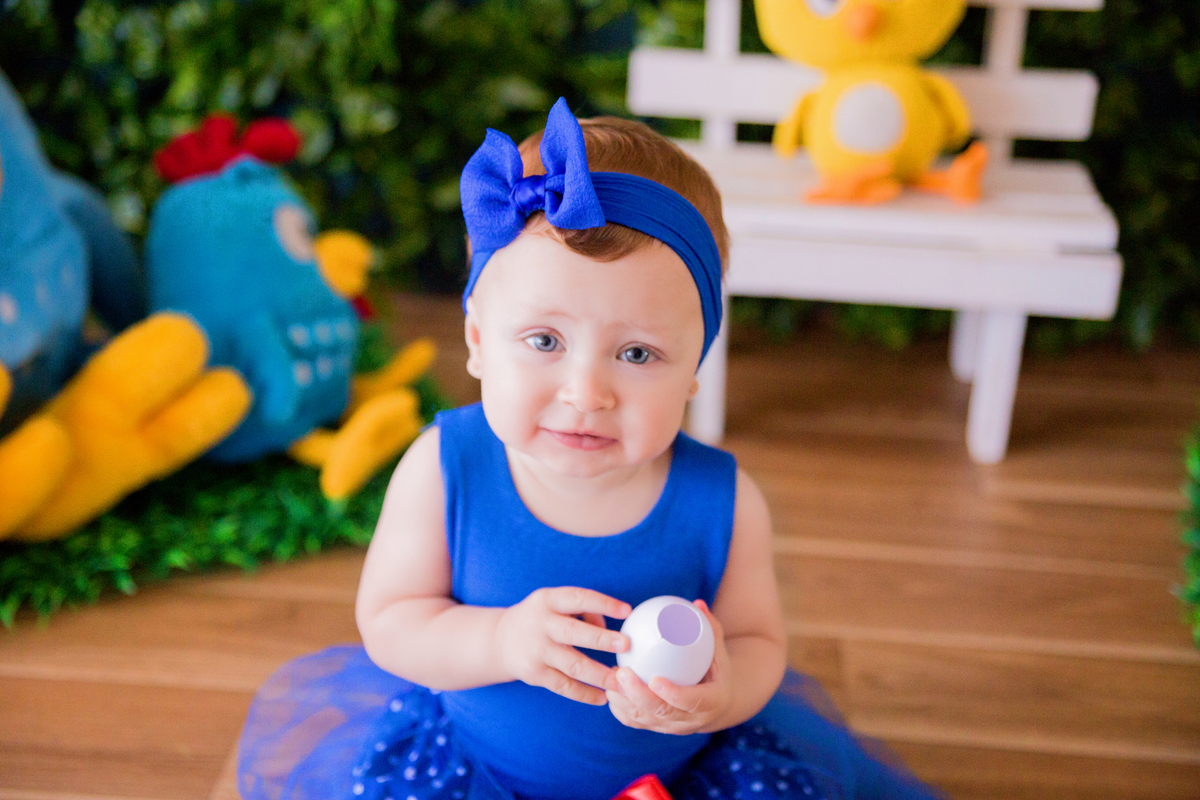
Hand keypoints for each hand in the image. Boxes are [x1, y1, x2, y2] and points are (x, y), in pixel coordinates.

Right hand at [495, 587, 630, 705]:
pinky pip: (564, 686)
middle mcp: (541, 624)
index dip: (603, 604)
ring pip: (572, 665)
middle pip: (574, 633)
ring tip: (621, 682)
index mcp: (548, 600)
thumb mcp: (554, 603)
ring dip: (599, 675)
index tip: (626, 611)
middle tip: (627, 645)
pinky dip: (585, 694)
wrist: (500, 640)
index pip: (578, 598)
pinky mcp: (534, 674)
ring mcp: (537, 651)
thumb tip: (608, 630)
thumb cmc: (541, 618)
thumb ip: (582, 611)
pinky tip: (603, 698)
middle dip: (601, 639)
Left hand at [606, 599, 733, 734]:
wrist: (718, 703)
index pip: (691, 702)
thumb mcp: (718, 650)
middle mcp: (691, 721)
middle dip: (638, 695)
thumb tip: (697, 603)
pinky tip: (610, 689)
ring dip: (624, 701)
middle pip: (662, 713)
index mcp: (711, 702)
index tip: (655, 679)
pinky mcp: (657, 729)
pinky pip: (635, 722)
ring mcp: (672, 728)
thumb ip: (709, 628)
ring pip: (644, 720)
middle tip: (622, 672)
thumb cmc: (716, 669)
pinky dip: (620, 708)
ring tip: (610, 677)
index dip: (673, 694)